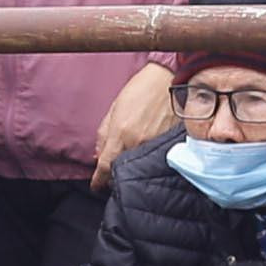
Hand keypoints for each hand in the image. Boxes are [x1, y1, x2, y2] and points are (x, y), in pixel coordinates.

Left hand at [87, 61, 178, 192]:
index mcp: (120, 133)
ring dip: (131, 168)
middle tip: (111, 174)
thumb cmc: (140, 90)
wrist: (169, 79)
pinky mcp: (169, 143)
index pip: (105, 166)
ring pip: (139, 166)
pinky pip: (154, 159)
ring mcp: (155, 144)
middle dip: (114, 175)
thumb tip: (98, 155)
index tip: (95, 187)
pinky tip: (146, 156)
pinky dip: (148, 161)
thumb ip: (104, 134)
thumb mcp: (115, 108)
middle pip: (121, 169)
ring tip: (129, 163)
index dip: (98, 180)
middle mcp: (137, 142)